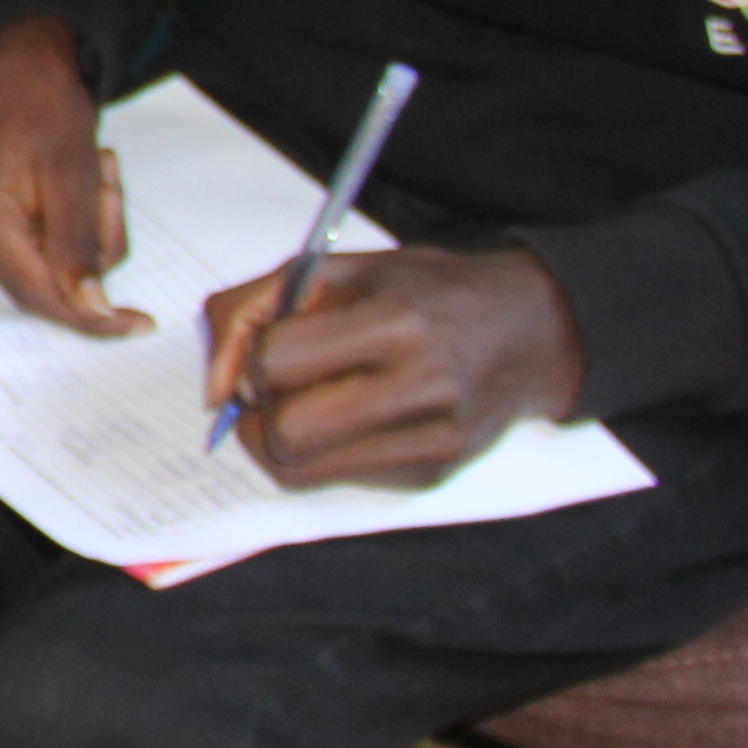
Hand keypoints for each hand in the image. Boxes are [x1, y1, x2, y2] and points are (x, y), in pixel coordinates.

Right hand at [0, 19, 142, 334]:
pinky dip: (50, 232)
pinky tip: (53, 190)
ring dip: (74, 236)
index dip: (92, 315)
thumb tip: (91, 311)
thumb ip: (80, 247)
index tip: (138, 325)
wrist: (9, 66)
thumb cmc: (42, 104)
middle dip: (87, 248)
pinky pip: (17, 256)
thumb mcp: (76, 173)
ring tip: (83, 175)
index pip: (38, 293)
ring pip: (34, 271)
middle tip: (105, 185)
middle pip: (40, 283)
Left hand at [202, 247, 587, 492]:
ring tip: (303, 400)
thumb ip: (257, 307)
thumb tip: (215, 389)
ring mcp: (433, 440)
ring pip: (301, 471)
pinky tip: (347, 416)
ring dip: (280, 438)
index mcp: (399, 322)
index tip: (259, 351)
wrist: (532, 329)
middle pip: (286, 432)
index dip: (248, 360)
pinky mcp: (433, 474)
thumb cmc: (426, 291)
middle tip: (275, 386)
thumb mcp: (340, 268)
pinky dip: (321, 452)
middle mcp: (424, 387)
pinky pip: (337, 480)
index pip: (277, 362)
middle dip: (260, 411)